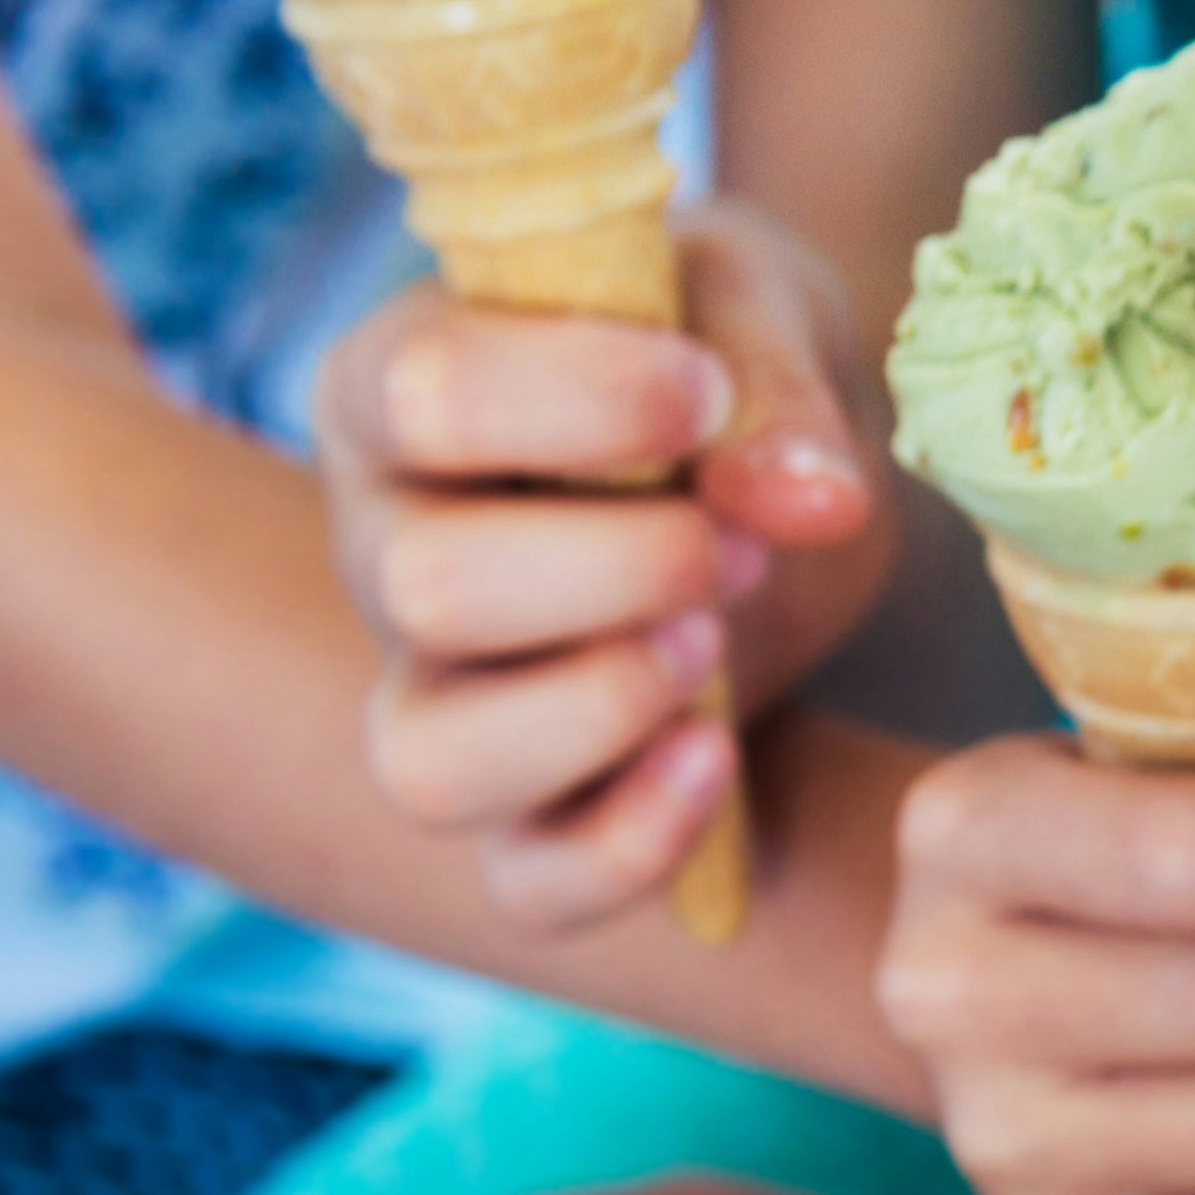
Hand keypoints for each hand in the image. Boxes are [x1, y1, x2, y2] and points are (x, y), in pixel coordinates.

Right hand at [311, 205, 894, 928]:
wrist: (777, 473)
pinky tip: (717, 759)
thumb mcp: (754, 311)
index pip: (421, 396)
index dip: (581, 400)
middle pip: (423, 592)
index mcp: (399, 391)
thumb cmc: (724, 362)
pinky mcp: (533, 806)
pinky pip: (528, 883)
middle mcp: (387, 550)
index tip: (704, 391)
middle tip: (733, 542)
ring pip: (435, 765)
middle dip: (612, 568)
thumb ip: (769, 380)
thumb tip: (807, 500)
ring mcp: (443, 693)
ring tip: (712, 641)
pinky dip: (627, 846)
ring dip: (600, 709)